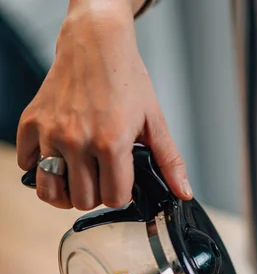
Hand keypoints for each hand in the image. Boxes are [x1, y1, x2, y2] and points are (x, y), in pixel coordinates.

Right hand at [17, 0, 191, 210]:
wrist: (96, 42)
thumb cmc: (125, 78)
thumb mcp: (154, 121)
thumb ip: (169, 161)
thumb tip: (182, 192)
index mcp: (111, 142)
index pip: (114, 199)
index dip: (121, 195)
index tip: (122, 182)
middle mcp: (77, 140)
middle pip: (83, 200)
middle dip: (96, 194)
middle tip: (102, 176)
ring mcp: (51, 132)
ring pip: (51, 192)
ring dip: (66, 192)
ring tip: (78, 179)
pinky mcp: (31, 123)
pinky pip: (27, 165)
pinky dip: (40, 168)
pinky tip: (58, 158)